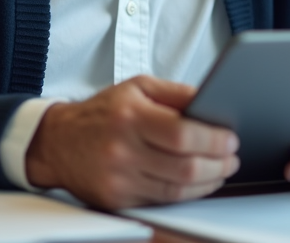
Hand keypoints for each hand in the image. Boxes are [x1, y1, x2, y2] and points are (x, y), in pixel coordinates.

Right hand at [24, 75, 239, 208]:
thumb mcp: (137, 87)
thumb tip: (212, 102)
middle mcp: (122, 150)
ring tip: (221, 170)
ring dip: (207, 182)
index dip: (213, 140)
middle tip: (232, 157)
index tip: (231, 139)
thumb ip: (176, 93)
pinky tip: (197, 182)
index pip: (182, 134)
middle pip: (184, 167)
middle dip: (218, 164)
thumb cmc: (103, 112)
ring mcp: (118, 179)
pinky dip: (185, 193)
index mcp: (130, 116)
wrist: (57, 142)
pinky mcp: (116, 200)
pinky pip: (161, 201)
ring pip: (176, 190)